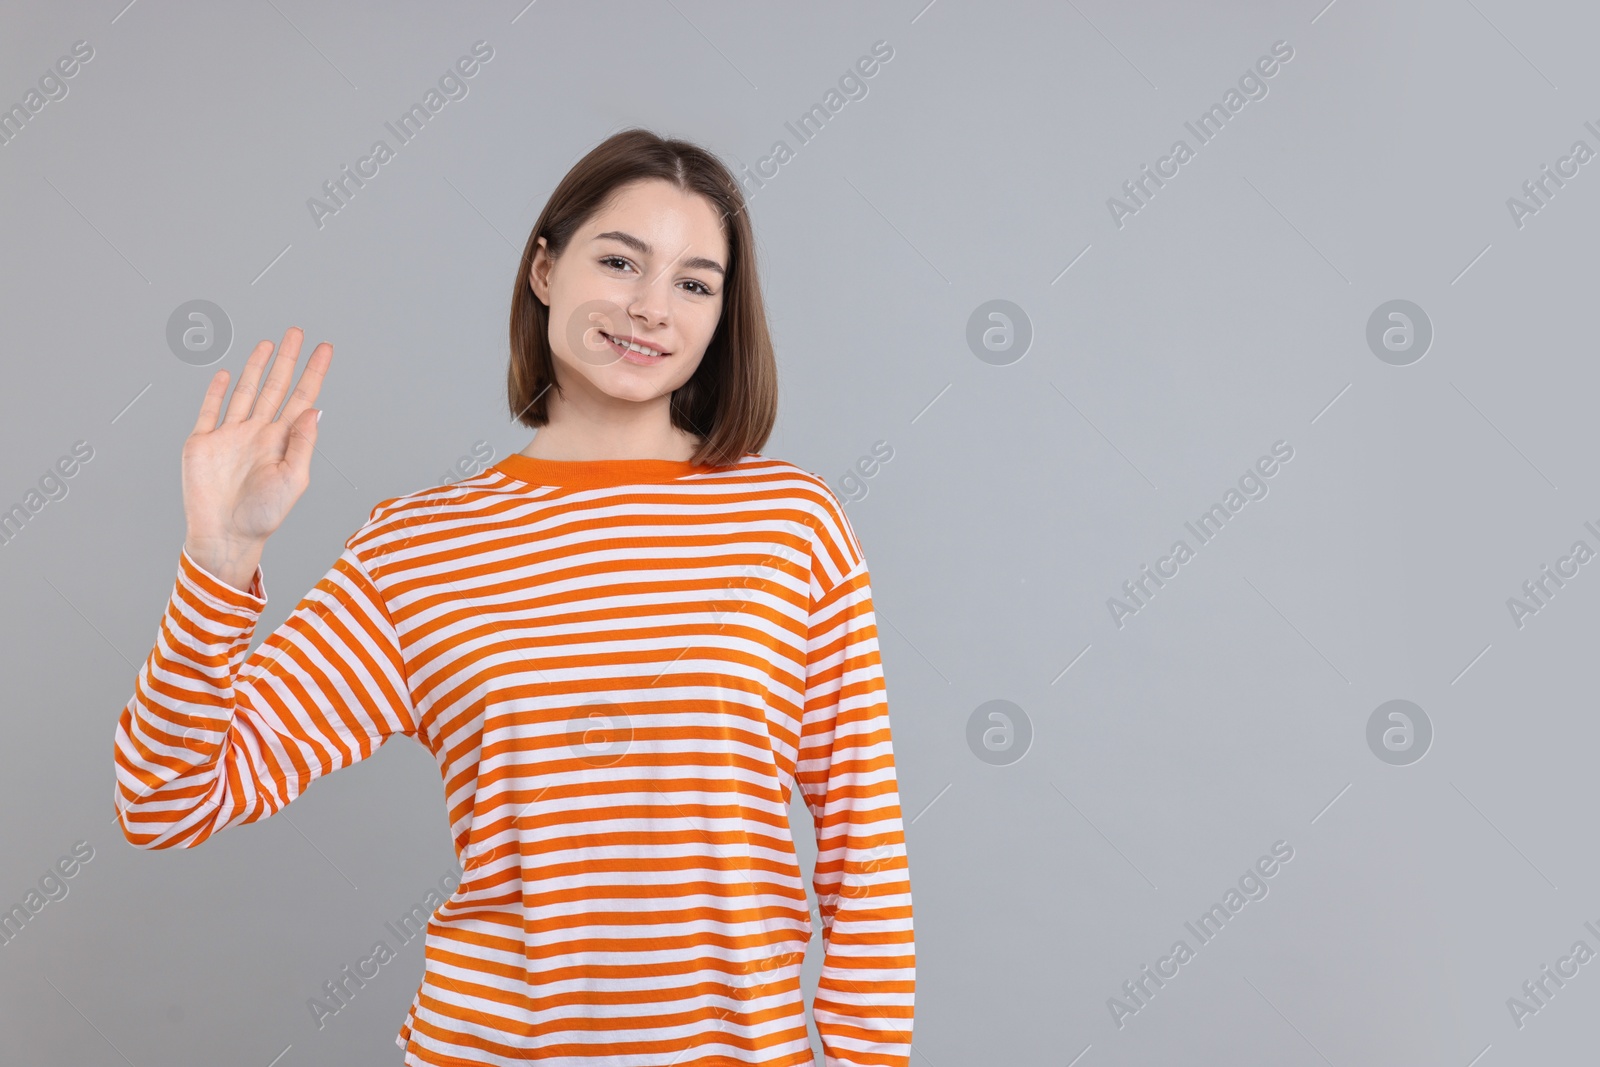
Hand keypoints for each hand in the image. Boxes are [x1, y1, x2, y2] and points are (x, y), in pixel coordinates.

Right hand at [181, 327, 332, 588]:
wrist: (225, 534)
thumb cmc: (264, 515)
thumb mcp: (294, 479)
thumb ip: (303, 443)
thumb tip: (315, 409)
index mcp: (282, 440)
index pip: (302, 397)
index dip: (313, 372)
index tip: (325, 349)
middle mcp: (258, 433)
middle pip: (276, 386)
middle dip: (287, 359)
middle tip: (297, 332)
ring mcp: (230, 436)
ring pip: (246, 391)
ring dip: (257, 367)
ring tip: (269, 344)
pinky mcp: (202, 443)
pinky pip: (210, 410)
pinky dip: (217, 391)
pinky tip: (227, 375)